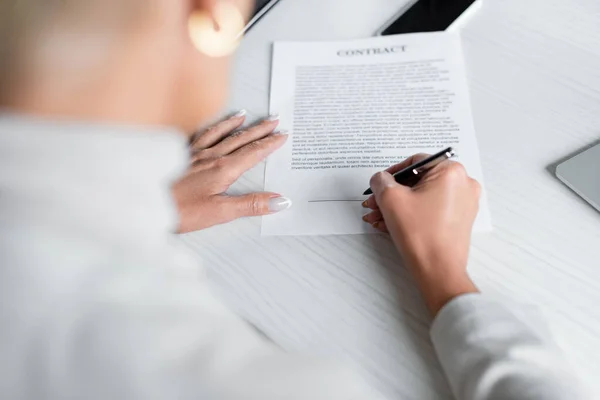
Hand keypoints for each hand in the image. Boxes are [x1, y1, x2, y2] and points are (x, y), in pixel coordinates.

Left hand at [173, 111, 291, 232]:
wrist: (144, 203)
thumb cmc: (180, 211)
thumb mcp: (220, 212)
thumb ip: (251, 204)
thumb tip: (280, 201)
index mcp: (223, 169)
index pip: (253, 153)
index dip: (270, 144)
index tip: (283, 135)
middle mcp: (210, 157)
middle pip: (240, 139)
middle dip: (259, 129)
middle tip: (274, 120)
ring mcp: (193, 154)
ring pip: (220, 133)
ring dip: (235, 124)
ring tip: (246, 114)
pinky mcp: (178, 155)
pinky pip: (199, 134)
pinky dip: (210, 127)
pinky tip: (210, 126)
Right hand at [362, 155, 480, 315]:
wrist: (438, 271)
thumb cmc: (421, 235)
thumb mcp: (391, 199)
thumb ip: (381, 181)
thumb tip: (380, 179)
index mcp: (451, 172)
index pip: (415, 162)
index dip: (391, 173)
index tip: (379, 184)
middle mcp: (462, 184)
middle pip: (418, 181)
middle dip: (391, 193)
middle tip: (374, 203)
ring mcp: (463, 203)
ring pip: (422, 197)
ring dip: (397, 205)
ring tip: (377, 217)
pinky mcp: (458, 219)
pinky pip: (430, 209)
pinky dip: (410, 214)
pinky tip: (389, 224)